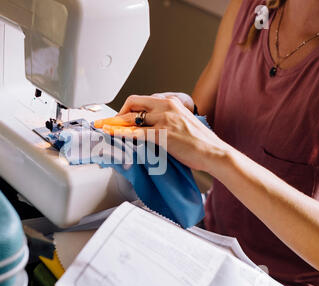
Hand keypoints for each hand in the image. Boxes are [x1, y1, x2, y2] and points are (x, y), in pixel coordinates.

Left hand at [94, 95, 229, 172]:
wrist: (214, 152)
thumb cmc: (201, 142)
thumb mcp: (183, 123)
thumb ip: (167, 120)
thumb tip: (151, 128)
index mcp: (171, 102)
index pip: (142, 99)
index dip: (127, 108)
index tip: (119, 116)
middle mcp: (166, 107)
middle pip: (133, 103)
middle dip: (117, 113)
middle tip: (107, 122)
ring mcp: (164, 120)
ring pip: (132, 118)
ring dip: (114, 124)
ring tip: (103, 129)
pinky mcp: (163, 135)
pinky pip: (136, 133)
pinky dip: (122, 134)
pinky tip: (113, 135)